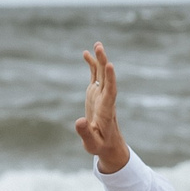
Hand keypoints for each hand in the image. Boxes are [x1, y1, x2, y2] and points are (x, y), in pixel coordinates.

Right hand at [74, 44, 130, 173]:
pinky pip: (95, 76)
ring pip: (101, 74)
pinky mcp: (95, 94)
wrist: (107, 144)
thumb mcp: (92, 144)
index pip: (110, 92)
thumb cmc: (100, 145)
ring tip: (97, 45)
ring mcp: (100, 95)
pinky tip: (86, 54)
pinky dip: (92, 65)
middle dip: (103, 63)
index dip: (110, 78)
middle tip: (100, 48)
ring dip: (100, 59)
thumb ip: (85, 133)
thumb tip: (79, 121)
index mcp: (106, 110)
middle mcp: (105, 99)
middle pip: (106, 78)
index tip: (109, 65)